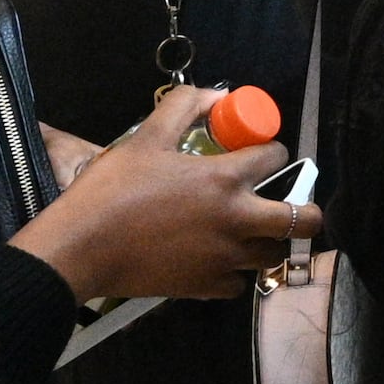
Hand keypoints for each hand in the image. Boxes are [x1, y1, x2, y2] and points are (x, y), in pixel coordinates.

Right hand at [9, 88, 311, 303]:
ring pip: (273, 256)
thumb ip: (184, 108)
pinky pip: (238, 285)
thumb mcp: (145, 137)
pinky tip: (217, 260)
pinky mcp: (206, 287)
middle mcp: (237, 220)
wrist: (79, 248)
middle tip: (285, 203)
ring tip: (250, 232)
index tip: (261, 154)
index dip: (273, 150)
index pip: (277, 157)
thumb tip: (218, 95)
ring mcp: (225, 258)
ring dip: (268, 243)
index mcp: (226, 179)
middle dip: (303, 211)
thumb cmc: (111, 190)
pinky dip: (233, 274)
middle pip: (302, 221)